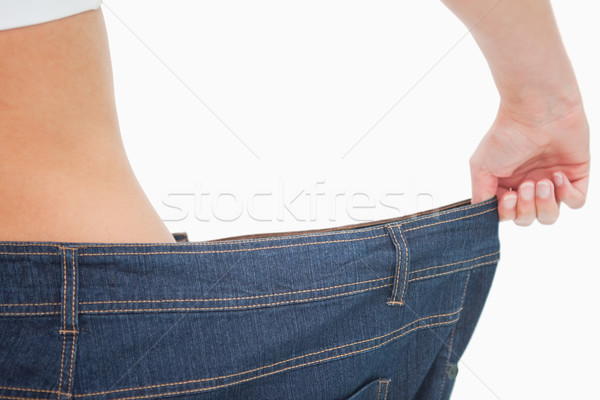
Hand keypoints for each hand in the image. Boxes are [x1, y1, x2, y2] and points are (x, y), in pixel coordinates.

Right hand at [470, 99, 589, 224]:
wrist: (537, 112)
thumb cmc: (506, 135)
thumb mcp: (481, 167)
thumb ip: (480, 196)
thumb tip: (483, 214)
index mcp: (506, 184)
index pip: (507, 215)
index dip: (508, 212)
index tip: (507, 196)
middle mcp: (528, 185)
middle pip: (528, 219)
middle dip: (526, 208)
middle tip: (526, 185)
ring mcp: (552, 182)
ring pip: (550, 216)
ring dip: (545, 204)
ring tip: (542, 182)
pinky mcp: (575, 177)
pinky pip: (575, 202)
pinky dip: (566, 195)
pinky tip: (558, 176)